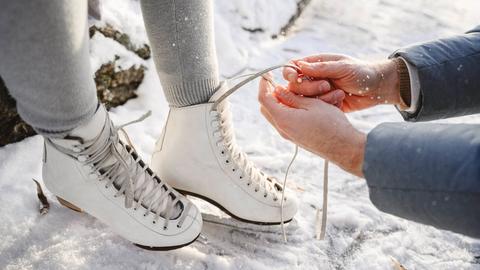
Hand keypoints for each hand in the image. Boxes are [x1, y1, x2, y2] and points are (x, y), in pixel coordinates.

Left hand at [258, 74, 365, 176]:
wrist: (343, 147)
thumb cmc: (331, 124)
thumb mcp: (312, 104)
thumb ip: (291, 97)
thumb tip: (277, 90)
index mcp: (283, 119)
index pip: (264, 99)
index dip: (264, 84)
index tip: (267, 74)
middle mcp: (282, 129)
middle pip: (266, 108)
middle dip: (269, 93)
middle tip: (277, 82)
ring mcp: (288, 135)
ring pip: (274, 115)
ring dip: (278, 102)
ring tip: (290, 91)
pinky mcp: (295, 138)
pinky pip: (284, 121)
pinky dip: (286, 110)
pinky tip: (298, 103)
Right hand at [283, 54, 405, 111]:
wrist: (377, 89)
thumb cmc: (362, 72)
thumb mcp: (343, 67)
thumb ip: (321, 68)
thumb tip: (299, 65)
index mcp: (315, 64)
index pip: (292, 68)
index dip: (290, 74)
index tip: (296, 79)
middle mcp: (314, 79)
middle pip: (295, 86)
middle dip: (308, 88)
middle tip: (326, 86)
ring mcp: (318, 93)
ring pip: (305, 100)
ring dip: (320, 99)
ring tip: (339, 95)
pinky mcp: (324, 105)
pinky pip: (316, 109)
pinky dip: (327, 106)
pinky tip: (340, 101)